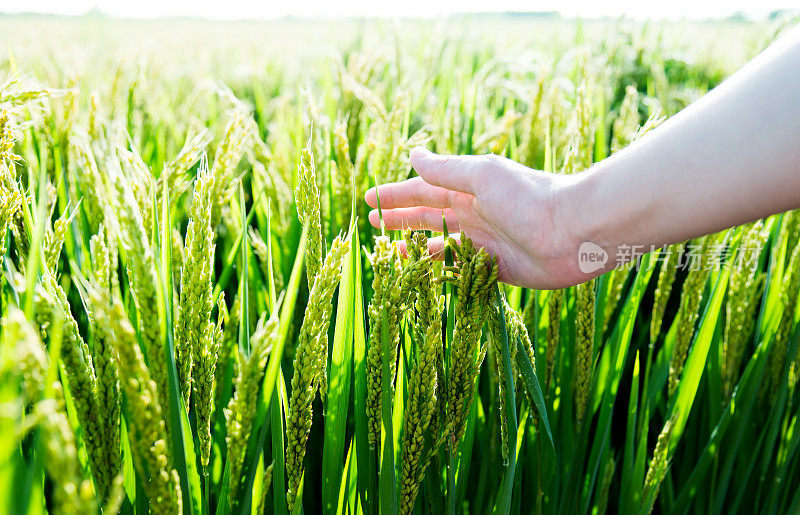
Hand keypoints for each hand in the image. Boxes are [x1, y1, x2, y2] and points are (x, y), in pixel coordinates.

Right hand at [364, 147, 586, 288]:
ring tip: (391, 249)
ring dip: (415, 245)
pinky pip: (461, 269)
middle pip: (429, 216)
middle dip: (401, 218)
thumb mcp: (482, 175)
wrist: (574, 232)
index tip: (369, 199)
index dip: (396, 195)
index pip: (424, 190)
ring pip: (441, 243)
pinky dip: (441, 269)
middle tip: (373, 223)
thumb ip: (447, 169)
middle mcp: (475, 213)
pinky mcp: (497, 269)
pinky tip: (424, 271)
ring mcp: (485, 242)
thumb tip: (413, 154)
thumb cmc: (529, 197)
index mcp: (470, 189)